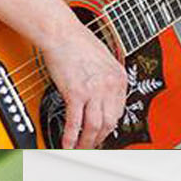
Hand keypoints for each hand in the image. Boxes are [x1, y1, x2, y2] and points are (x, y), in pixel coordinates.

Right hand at [37, 26, 131, 148]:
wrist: (61, 33)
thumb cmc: (77, 42)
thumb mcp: (102, 61)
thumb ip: (105, 80)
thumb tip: (99, 97)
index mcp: (119, 78)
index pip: (119, 111)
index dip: (110, 126)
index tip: (102, 132)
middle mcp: (110, 86)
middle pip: (110, 123)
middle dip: (101, 138)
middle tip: (92, 145)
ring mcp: (94, 90)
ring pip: (95, 126)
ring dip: (87, 141)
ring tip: (80, 148)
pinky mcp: (75, 92)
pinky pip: (75, 121)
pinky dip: (71, 135)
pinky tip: (67, 142)